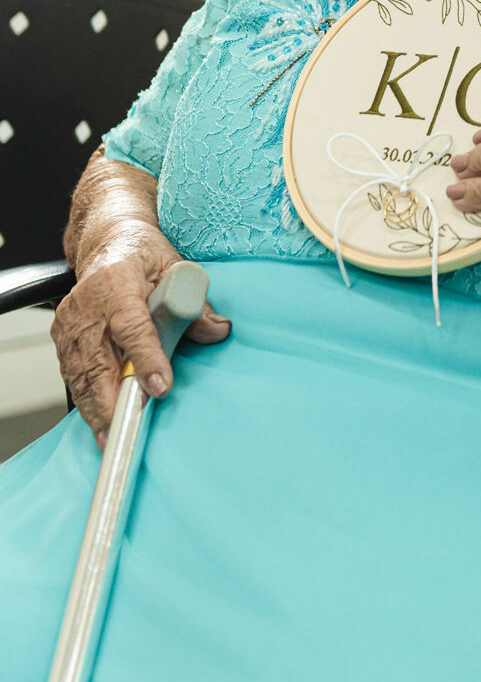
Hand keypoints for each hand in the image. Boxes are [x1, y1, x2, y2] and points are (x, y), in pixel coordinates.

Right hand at [51, 236, 230, 450]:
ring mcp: (71, 322)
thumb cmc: (143, 255)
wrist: (109, 243)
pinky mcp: (63, 336)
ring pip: (82, 374)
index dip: (146, 359)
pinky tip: (100, 423)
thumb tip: (218, 330)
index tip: (160, 387)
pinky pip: (74, 375)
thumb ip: (196, 302)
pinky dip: (87, 401)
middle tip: (129, 426)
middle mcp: (88, 303)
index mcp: (117, 281)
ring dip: (97, 409)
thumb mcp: (176, 267)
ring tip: (113, 438)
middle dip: (113, 398)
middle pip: (99, 358)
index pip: (132, 326)